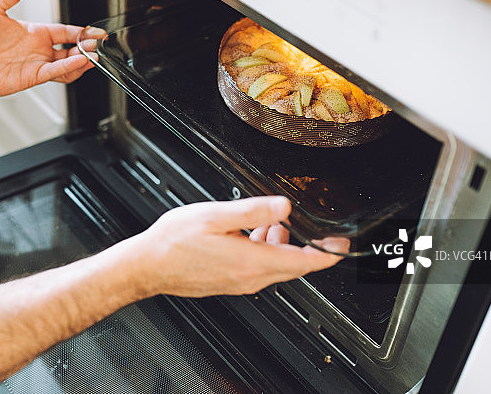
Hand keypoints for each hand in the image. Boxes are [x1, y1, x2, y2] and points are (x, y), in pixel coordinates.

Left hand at [0, 0, 105, 98]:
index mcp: (33, 32)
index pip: (64, 32)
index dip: (81, 31)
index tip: (94, 31)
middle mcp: (37, 50)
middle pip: (71, 49)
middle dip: (86, 46)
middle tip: (98, 43)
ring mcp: (35, 65)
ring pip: (67, 64)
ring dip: (82, 60)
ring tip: (94, 55)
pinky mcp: (30, 78)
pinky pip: (54, 74)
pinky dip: (69, 69)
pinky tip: (78, 62)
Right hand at [123, 197, 349, 297]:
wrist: (147, 266)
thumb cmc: (174, 243)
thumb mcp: (217, 215)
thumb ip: (255, 210)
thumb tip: (285, 206)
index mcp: (252, 261)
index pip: (305, 262)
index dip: (329, 254)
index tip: (342, 245)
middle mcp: (250, 278)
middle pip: (294, 265)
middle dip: (305, 243)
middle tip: (308, 223)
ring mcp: (240, 283)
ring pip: (275, 264)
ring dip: (280, 243)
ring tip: (269, 221)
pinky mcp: (230, 282)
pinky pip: (258, 268)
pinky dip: (264, 249)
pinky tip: (250, 233)